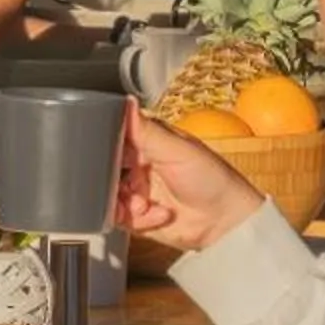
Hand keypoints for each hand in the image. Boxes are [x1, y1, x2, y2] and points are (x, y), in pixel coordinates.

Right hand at [116, 108, 265, 254]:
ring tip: (142, 203)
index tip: (100, 149)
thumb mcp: (178, 150)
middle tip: (122, 182)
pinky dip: (133, 218)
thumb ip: (147, 129)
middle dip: (109, 177)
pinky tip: (155, 213)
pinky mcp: (136, 217)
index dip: (104, 142)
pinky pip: (116, 217)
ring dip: (122, 201)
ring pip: (107, 193)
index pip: (115, 135)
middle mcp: (139, 166)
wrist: (224, 222)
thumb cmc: (213, 180)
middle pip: (105, 167)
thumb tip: (127, 101)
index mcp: (149, 142)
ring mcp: (137, 191)